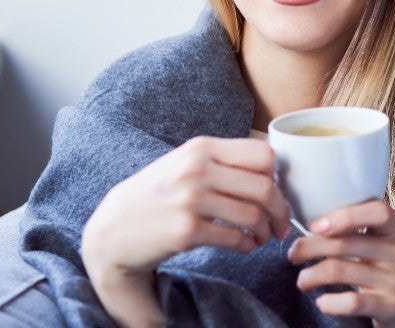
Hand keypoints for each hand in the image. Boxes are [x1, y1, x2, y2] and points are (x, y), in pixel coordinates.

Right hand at [80, 136, 289, 326]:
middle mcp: (197, 170)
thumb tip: (273, 171)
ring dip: (266, 231)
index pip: (263, 155)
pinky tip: (245, 246)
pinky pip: (236, 239)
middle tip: (281, 223)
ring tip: (263, 237)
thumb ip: (223, 161)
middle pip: (265, 187)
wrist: (113, 230)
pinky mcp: (187, 231)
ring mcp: (191, 200)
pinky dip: (249, 246)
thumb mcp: (185, 164)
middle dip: (281, 210)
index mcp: (201, 148)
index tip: (276, 190)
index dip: (277, 176)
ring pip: (254, 215)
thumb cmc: (157, 195)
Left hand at [287, 200, 394, 327]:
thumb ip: (354, 226)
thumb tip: (304, 214)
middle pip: (345, 243)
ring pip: (340, 271)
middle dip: (309, 248)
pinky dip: (329, 303)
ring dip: (309, 276)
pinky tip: (321, 301)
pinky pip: (352, 302)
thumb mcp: (380, 241)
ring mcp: (394, 280)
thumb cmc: (385, 267)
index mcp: (393, 229)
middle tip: (293, 254)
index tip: (314, 226)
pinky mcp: (389, 306)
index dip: (344, 216)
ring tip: (302, 281)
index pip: (377, 211)